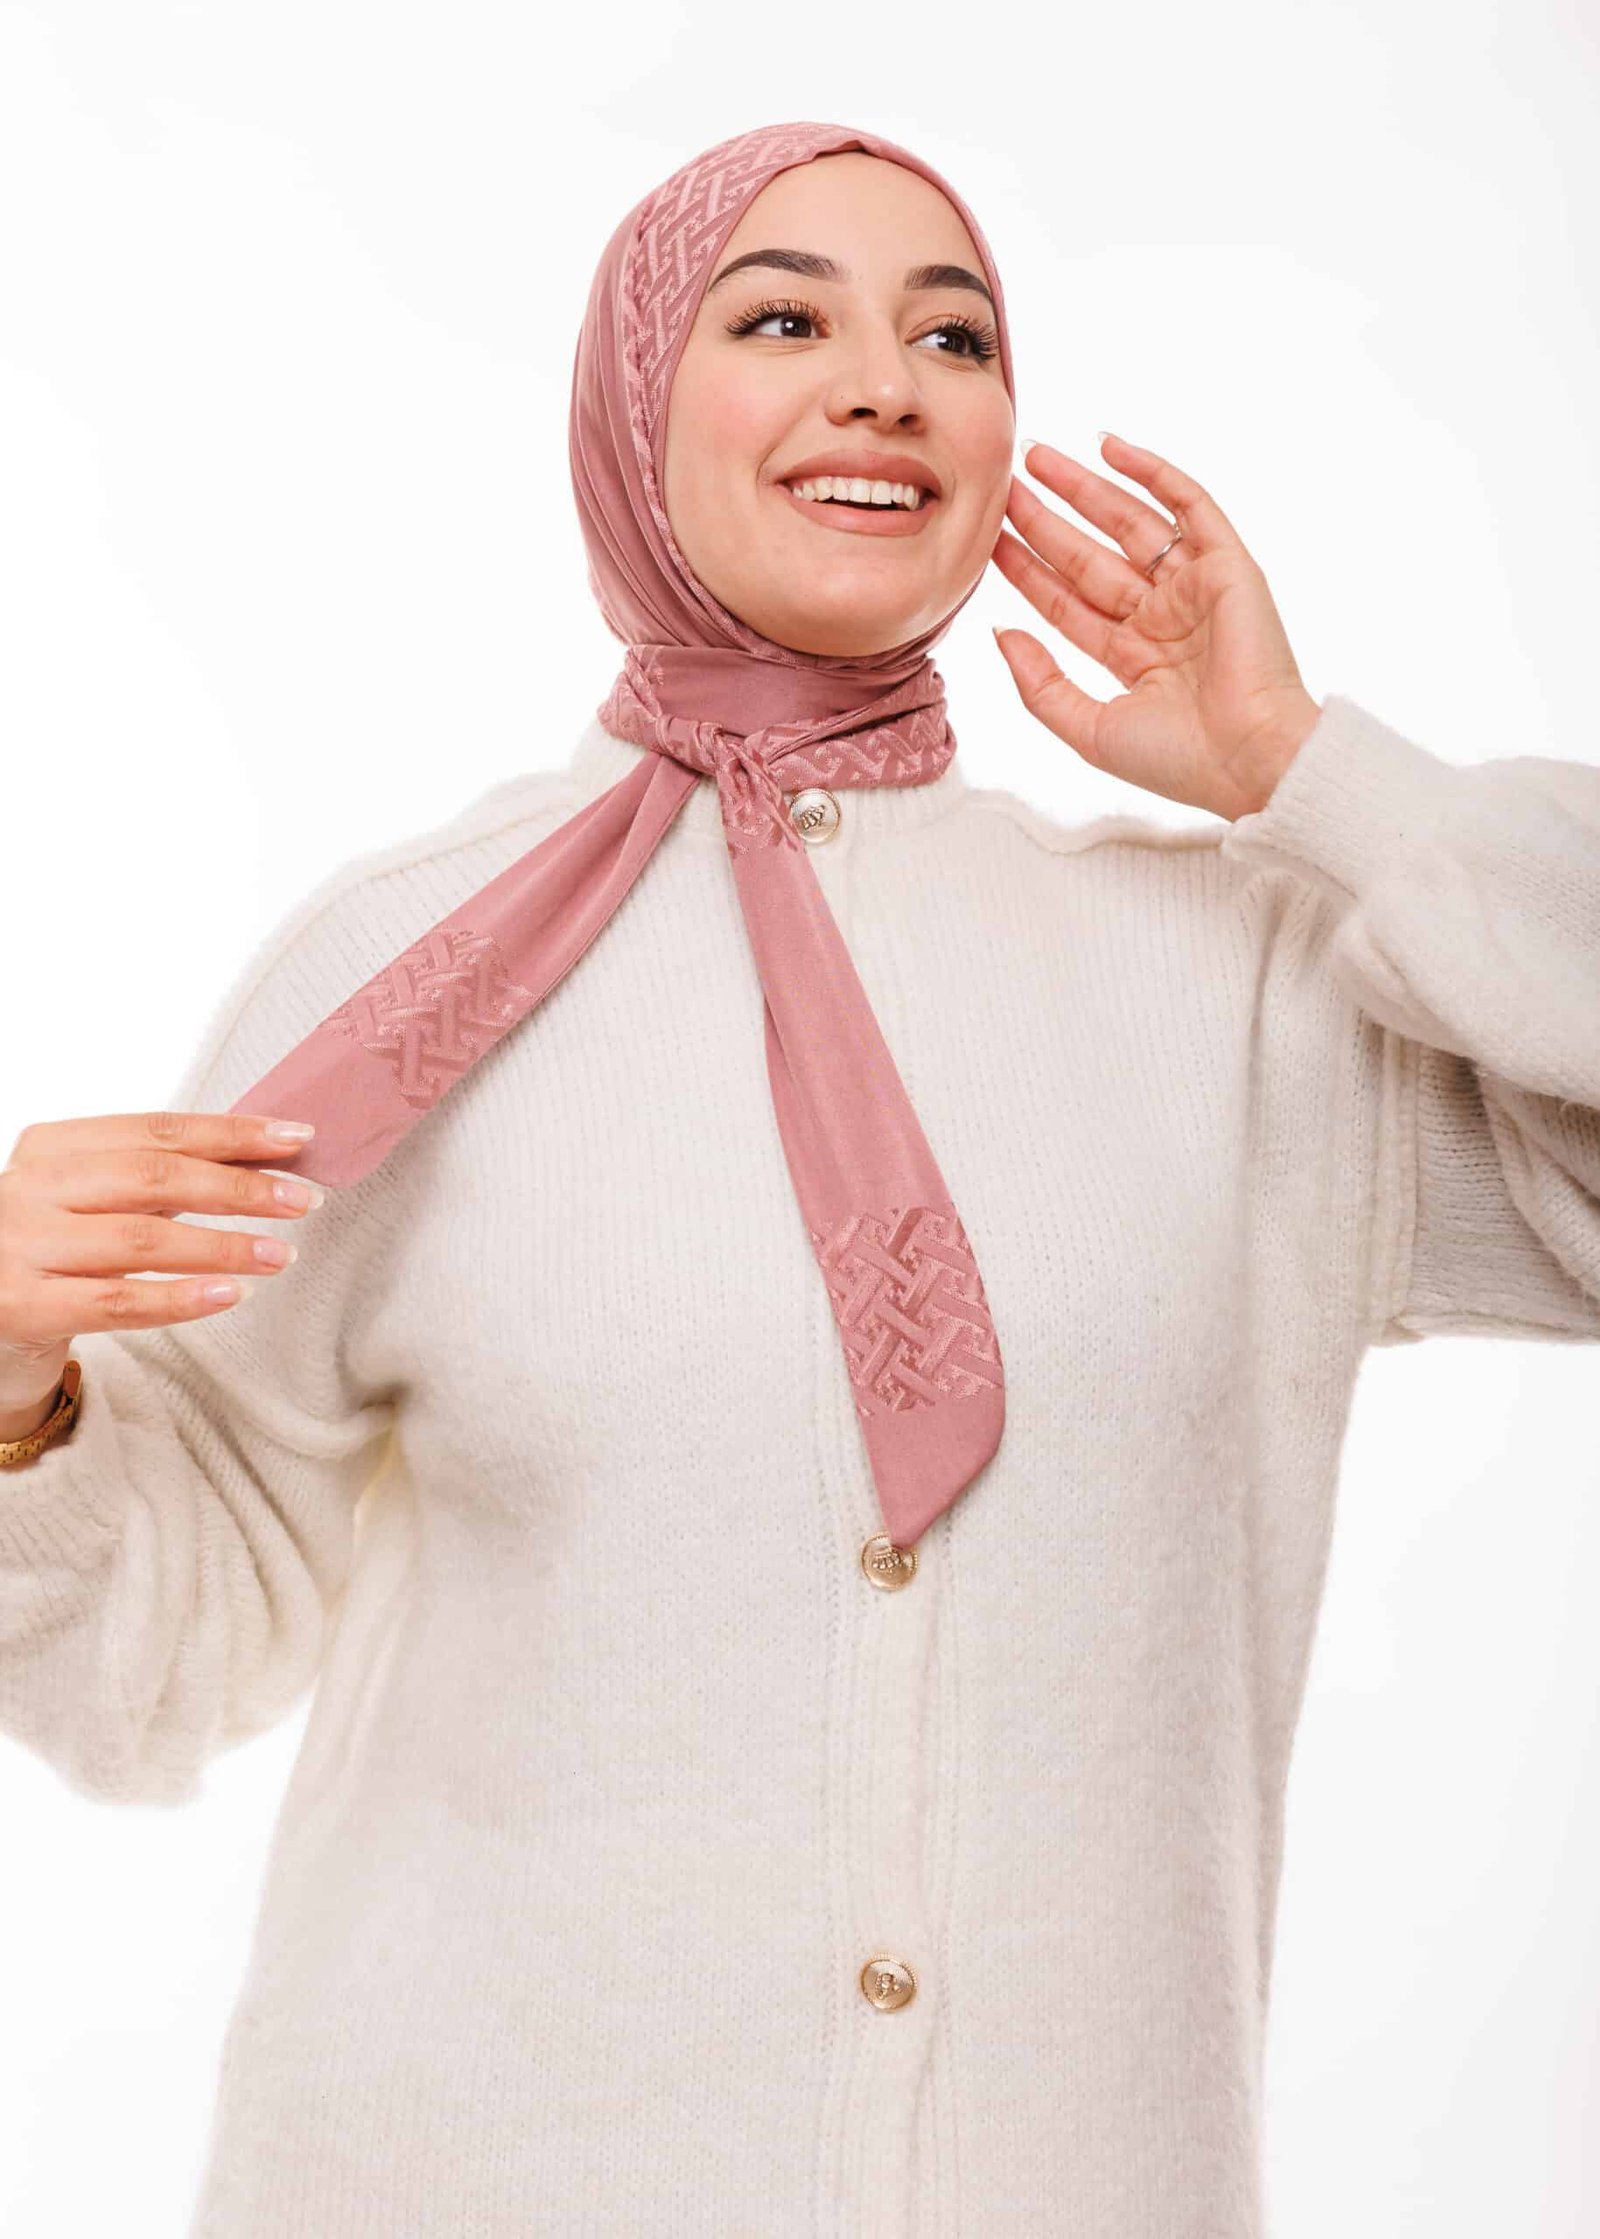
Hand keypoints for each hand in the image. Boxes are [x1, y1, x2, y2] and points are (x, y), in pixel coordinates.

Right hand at [0, 1111, 322, 1412]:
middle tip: (302, 1198)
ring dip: (223, 1246)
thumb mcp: (90, 1200)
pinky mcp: (23, 1306)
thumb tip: (261, 1160)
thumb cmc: (50, 1252)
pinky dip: (180, 1297)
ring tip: (280, 1254)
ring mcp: (21, 1247)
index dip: (230, 1133)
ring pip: (141, 1240)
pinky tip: (230, 1294)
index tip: (293, 1139)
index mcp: (52, 1147)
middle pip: (153, 1177)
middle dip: (238, 1186)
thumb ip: (157, 1178)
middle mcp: (31, 1188)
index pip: (155, 1130)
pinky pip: (116, 1301)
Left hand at [989, 433, 1322, 820]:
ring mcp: (1194, 587)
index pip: (1067, 601)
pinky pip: (1189, 505)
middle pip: (1090, 556)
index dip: (1027, 569)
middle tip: (1006, 484)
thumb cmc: (1178, 760)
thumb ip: (1040, 685)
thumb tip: (1003, 634)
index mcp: (1132, 656)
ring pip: (1128, 523)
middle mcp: (1161, 616)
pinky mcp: (1228, 565)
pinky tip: (1110, 447)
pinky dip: (1153, 473)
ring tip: (1038, 457)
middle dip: (1047, 519)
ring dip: (1085, 488)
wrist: (1250, 760)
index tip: (990, 539)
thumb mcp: (1089, 730)